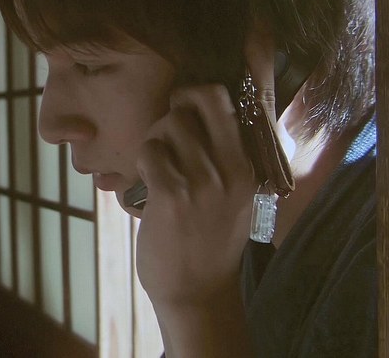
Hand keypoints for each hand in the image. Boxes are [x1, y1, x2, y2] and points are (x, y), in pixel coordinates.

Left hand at [134, 84, 255, 355]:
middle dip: (175, 111)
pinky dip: (142, 162)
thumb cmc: (210, 241)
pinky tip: (146, 182)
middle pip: (198, 100)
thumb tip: (197, 112)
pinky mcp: (172, 196)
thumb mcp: (233, 197)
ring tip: (156, 165)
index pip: (224, 101)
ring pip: (169, 125)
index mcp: (246, 166)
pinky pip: (149, 153)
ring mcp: (203, 182)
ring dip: (154, 140)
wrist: (198, 292)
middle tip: (167, 138)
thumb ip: (223, 157)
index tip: (184, 110)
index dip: (197, 95)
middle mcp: (230, 168)